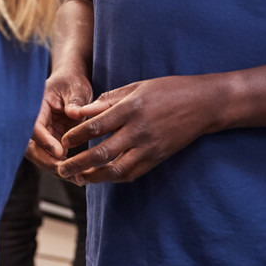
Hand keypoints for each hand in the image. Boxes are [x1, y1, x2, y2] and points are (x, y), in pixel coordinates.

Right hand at [27, 67, 92, 172]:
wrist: (71, 83)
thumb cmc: (72, 82)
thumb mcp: (76, 87)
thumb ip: (75, 100)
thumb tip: (75, 114)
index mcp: (36, 107)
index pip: (34, 127)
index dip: (44, 141)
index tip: (60, 152)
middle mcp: (36, 123)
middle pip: (32, 147)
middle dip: (47, 162)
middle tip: (67, 172)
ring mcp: (43, 134)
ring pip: (42, 156)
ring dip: (56, 168)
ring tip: (76, 178)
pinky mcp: (52, 141)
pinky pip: (53, 158)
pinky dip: (64, 167)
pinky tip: (79, 177)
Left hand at [54, 75, 221, 184]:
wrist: (204, 104)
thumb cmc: (167, 90)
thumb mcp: (136, 87)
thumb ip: (107, 100)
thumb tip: (80, 111)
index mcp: (130, 109)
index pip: (96, 127)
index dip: (76, 136)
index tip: (62, 141)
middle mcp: (138, 131)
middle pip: (102, 153)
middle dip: (78, 163)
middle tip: (61, 169)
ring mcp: (149, 147)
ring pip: (116, 169)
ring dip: (94, 177)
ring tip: (77, 178)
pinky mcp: (158, 158)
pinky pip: (132, 173)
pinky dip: (114, 178)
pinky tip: (101, 177)